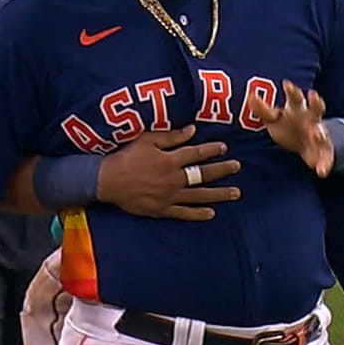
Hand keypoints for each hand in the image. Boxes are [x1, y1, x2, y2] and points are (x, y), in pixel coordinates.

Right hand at [98, 125, 240, 220]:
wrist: (107, 181)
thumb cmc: (126, 157)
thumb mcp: (146, 140)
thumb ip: (171, 136)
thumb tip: (192, 130)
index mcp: (170, 160)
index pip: (197, 154)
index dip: (212, 150)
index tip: (225, 148)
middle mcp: (174, 178)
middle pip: (203, 174)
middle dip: (222, 170)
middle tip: (237, 167)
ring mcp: (169, 196)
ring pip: (199, 195)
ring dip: (219, 194)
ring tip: (235, 193)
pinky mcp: (162, 209)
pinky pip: (184, 213)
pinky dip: (198, 214)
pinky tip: (211, 213)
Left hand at [249, 80, 333, 176]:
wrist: (307, 143)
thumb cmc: (288, 125)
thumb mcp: (274, 118)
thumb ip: (263, 110)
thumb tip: (250, 96)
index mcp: (298, 109)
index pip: (296, 97)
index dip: (292, 91)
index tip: (286, 84)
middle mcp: (312, 119)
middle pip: (316, 107)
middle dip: (315, 102)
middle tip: (313, 96)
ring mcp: (320, 135)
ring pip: (323, 132)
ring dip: (320, 132)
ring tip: (316, 134)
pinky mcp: (324, 152)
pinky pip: (326, 159)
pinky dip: (324, 165)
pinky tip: (321, 172)